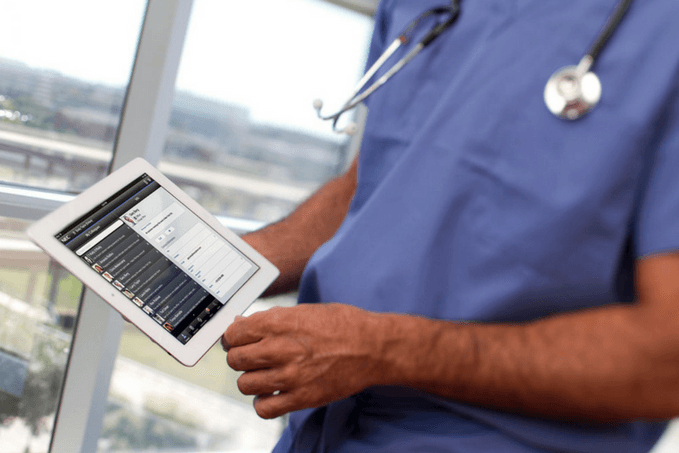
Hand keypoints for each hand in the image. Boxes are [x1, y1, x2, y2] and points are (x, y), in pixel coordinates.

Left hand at [222, 303, 387, 418]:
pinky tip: (273, 393)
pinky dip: (263, 403)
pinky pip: (264, 408)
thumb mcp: (305, 311)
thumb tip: (243, 324)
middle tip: (252, 357)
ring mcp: (290, 376)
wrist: (373, 348)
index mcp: (280, 323)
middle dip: (240, 357)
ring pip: (245, 384)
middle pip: (235, 359)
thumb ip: (272, 319)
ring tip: (264, 375)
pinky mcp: (301, 398)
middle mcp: (281, 349)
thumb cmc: (343, 325)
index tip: (239, 339)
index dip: (234, 336)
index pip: (234, 333)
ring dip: (251, 379)